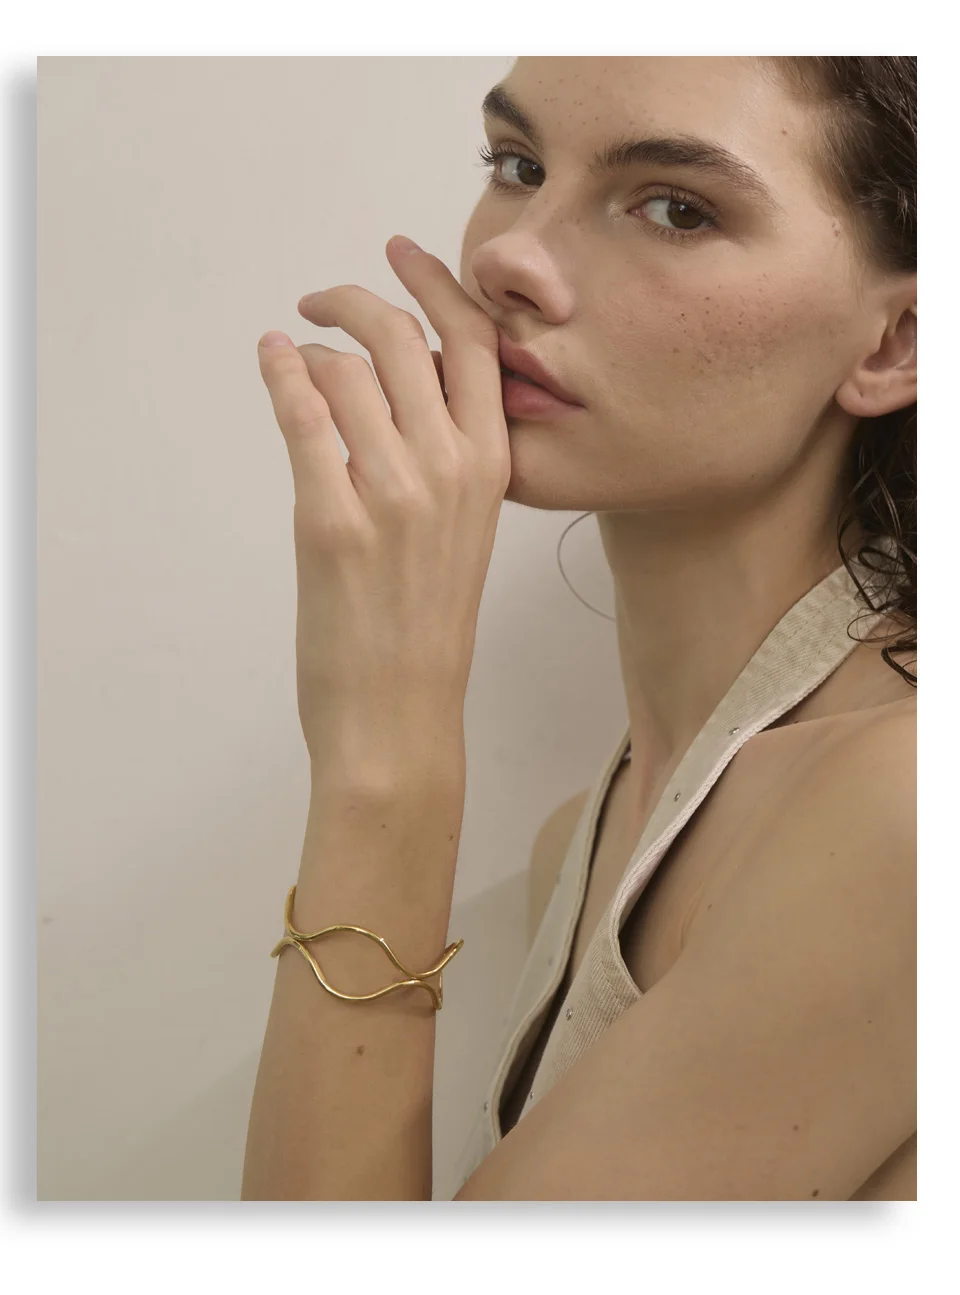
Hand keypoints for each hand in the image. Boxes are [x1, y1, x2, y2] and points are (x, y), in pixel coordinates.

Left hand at [257, 236, 511, 782]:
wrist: (400, 712)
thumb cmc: (427, 627)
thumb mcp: (462, 530)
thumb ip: (444, 456)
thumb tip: (395, 387)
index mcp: (492, 469)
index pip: (476, 345)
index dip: (438, 285)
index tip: (403, 252)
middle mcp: (451, 470)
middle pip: (404, 339)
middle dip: (357, 299)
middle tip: (322, 298)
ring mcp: (392, 494)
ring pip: (348, 369)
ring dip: (312, 348)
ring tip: (296, 357)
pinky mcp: (332, 521)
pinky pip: (304, 414)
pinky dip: (281, 372)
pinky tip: (272, 358)